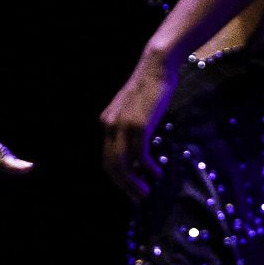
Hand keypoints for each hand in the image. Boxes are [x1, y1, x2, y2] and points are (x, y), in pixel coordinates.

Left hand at [99, 46, 178, 200]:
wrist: (156, 66)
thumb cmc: (151, 87)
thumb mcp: (136, 108)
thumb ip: (132, 126)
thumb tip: (141, 150)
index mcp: (107, 123)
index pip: (108, 158)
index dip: (118, 178)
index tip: (131, 189)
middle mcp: (110, 126)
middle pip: (112, 165)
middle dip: (124, 186)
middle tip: (138, 198)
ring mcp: (123, 125)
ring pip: (123, 164)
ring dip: (134, 182)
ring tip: (146, 192)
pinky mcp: (138, 124)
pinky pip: (140, 154)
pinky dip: (147, 167)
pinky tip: (156, 172)